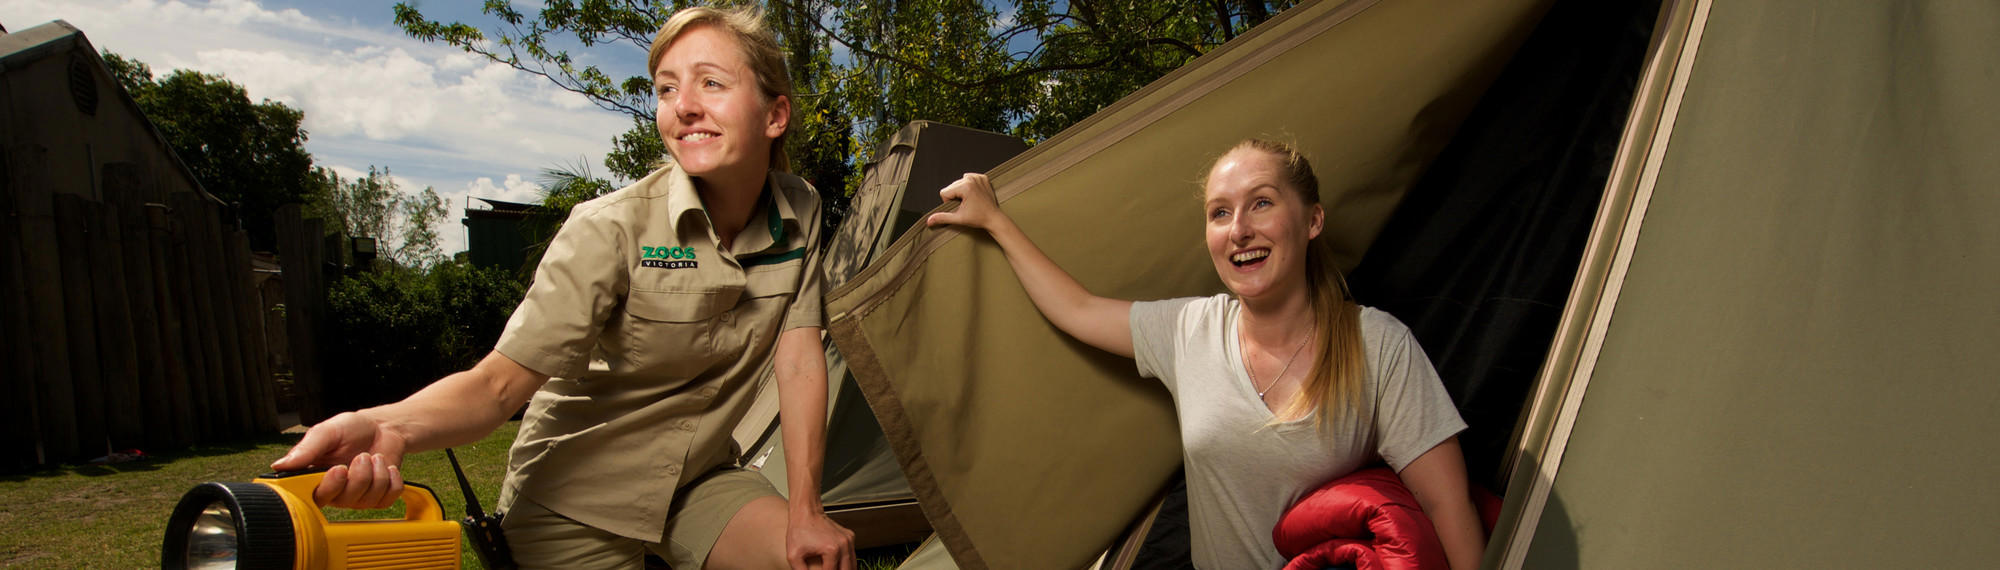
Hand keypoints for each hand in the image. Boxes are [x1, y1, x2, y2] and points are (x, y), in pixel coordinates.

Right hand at [269, 411, 407, 508]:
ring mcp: (355, 498)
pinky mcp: (377, 499)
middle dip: (359, 476)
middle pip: (344, 500)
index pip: (314, 498)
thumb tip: (279, 466)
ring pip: (368, 499)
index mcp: (314, 478)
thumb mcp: (326, 432)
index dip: (330, 487)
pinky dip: (392, 480)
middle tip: (362, 455)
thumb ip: (306, 449)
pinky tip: (387, 467)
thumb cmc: (351, 429)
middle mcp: (333, 492)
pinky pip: (388, 499)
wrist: (382, 428)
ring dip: (377, 473)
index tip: (340, 469)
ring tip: (373, 457)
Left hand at [785, 511, 854, 569]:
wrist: (806, 513)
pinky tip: (838, 565)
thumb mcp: (793, 555)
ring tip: (833, 569)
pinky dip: (847, 562)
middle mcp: (843, 545)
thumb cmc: (799, 530)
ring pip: (853, 565)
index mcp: (832, 550)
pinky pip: (852, 555)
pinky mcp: (850, 537)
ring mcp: (849, 540)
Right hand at [926, 173, 1006, 231]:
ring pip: (959, 182)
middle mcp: (971, 179)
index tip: (960, 208)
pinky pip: (969, 178)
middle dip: (955, 197)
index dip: (949, 202)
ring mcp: (978, 177)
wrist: (994, 218)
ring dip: (962, 191)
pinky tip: (975, 195)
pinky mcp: (983, 178)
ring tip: (971, 200)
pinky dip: (969, 186)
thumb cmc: (978, 218)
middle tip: (966, 205)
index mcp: (965, 187)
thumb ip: (942, 217)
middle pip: (951, 186)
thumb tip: (928, 221)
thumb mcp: (958, 218)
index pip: (945, 192)